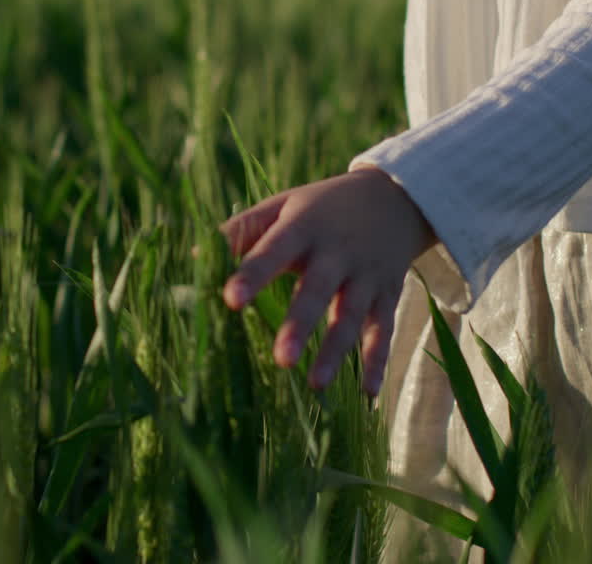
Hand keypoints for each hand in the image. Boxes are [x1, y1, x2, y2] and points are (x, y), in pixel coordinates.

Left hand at [218, 167, 436, 395]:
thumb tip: (198, 257)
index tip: (230, 299)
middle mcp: (337, 252)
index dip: (253, 274)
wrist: (393, 198)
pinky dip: (378, 360)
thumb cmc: (321, 209)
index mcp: (303, 227)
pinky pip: (383, 330)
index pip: (274, 249)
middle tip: (282, 359)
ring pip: (351, 315)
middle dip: (300, 324)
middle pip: (317, 289)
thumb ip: (243, 230)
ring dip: (336, 350)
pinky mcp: (386, 294)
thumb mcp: (283, 206)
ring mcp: (366, 274)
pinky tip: (368, 393)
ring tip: (315, 384)